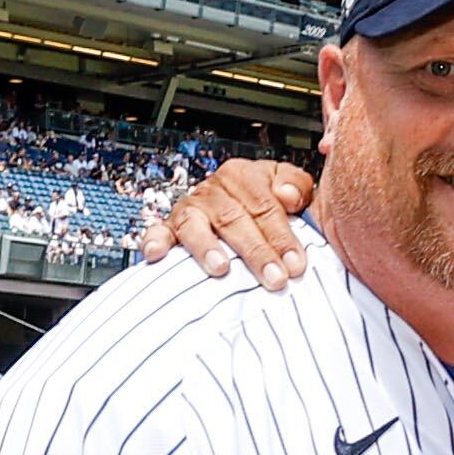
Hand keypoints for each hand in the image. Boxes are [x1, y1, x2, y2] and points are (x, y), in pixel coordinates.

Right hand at [147, 160, 316, 288]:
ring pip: (196, 224)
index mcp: (244, 176)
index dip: (282, 237)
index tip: (296, 265)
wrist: (248, 215)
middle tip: (273, 278)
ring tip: (220, 269)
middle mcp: (215, 189)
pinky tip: (156, 253)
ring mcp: (192, 208)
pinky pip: (160, 231)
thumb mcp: (293, 190)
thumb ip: (297, 187)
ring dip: (207, 246)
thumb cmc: (271, 207)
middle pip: (234, 218)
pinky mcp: (171, 226)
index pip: (265, 205)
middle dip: (256, 251)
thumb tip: (287, 195)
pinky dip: (155, 240)